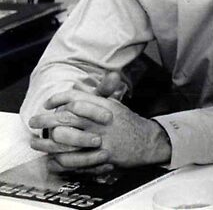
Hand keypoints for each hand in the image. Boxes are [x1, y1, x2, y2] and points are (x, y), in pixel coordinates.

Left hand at [29, 89, 170, 170]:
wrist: (146, 141)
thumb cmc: (127, 122)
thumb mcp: (114, 104)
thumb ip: (97, 94)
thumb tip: (78, 87)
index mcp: (104, 105)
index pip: (77, 98)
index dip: (59, 99)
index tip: (48, 103)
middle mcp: (101, 120)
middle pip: (67, 117)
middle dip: (46, 119)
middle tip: (34, 120)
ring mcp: (101, 138)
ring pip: (68, 139)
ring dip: (48, 141)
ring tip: (36, 141)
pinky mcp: (101, 155)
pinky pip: (75, 158)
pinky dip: (60, 159)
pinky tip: (52, 158)